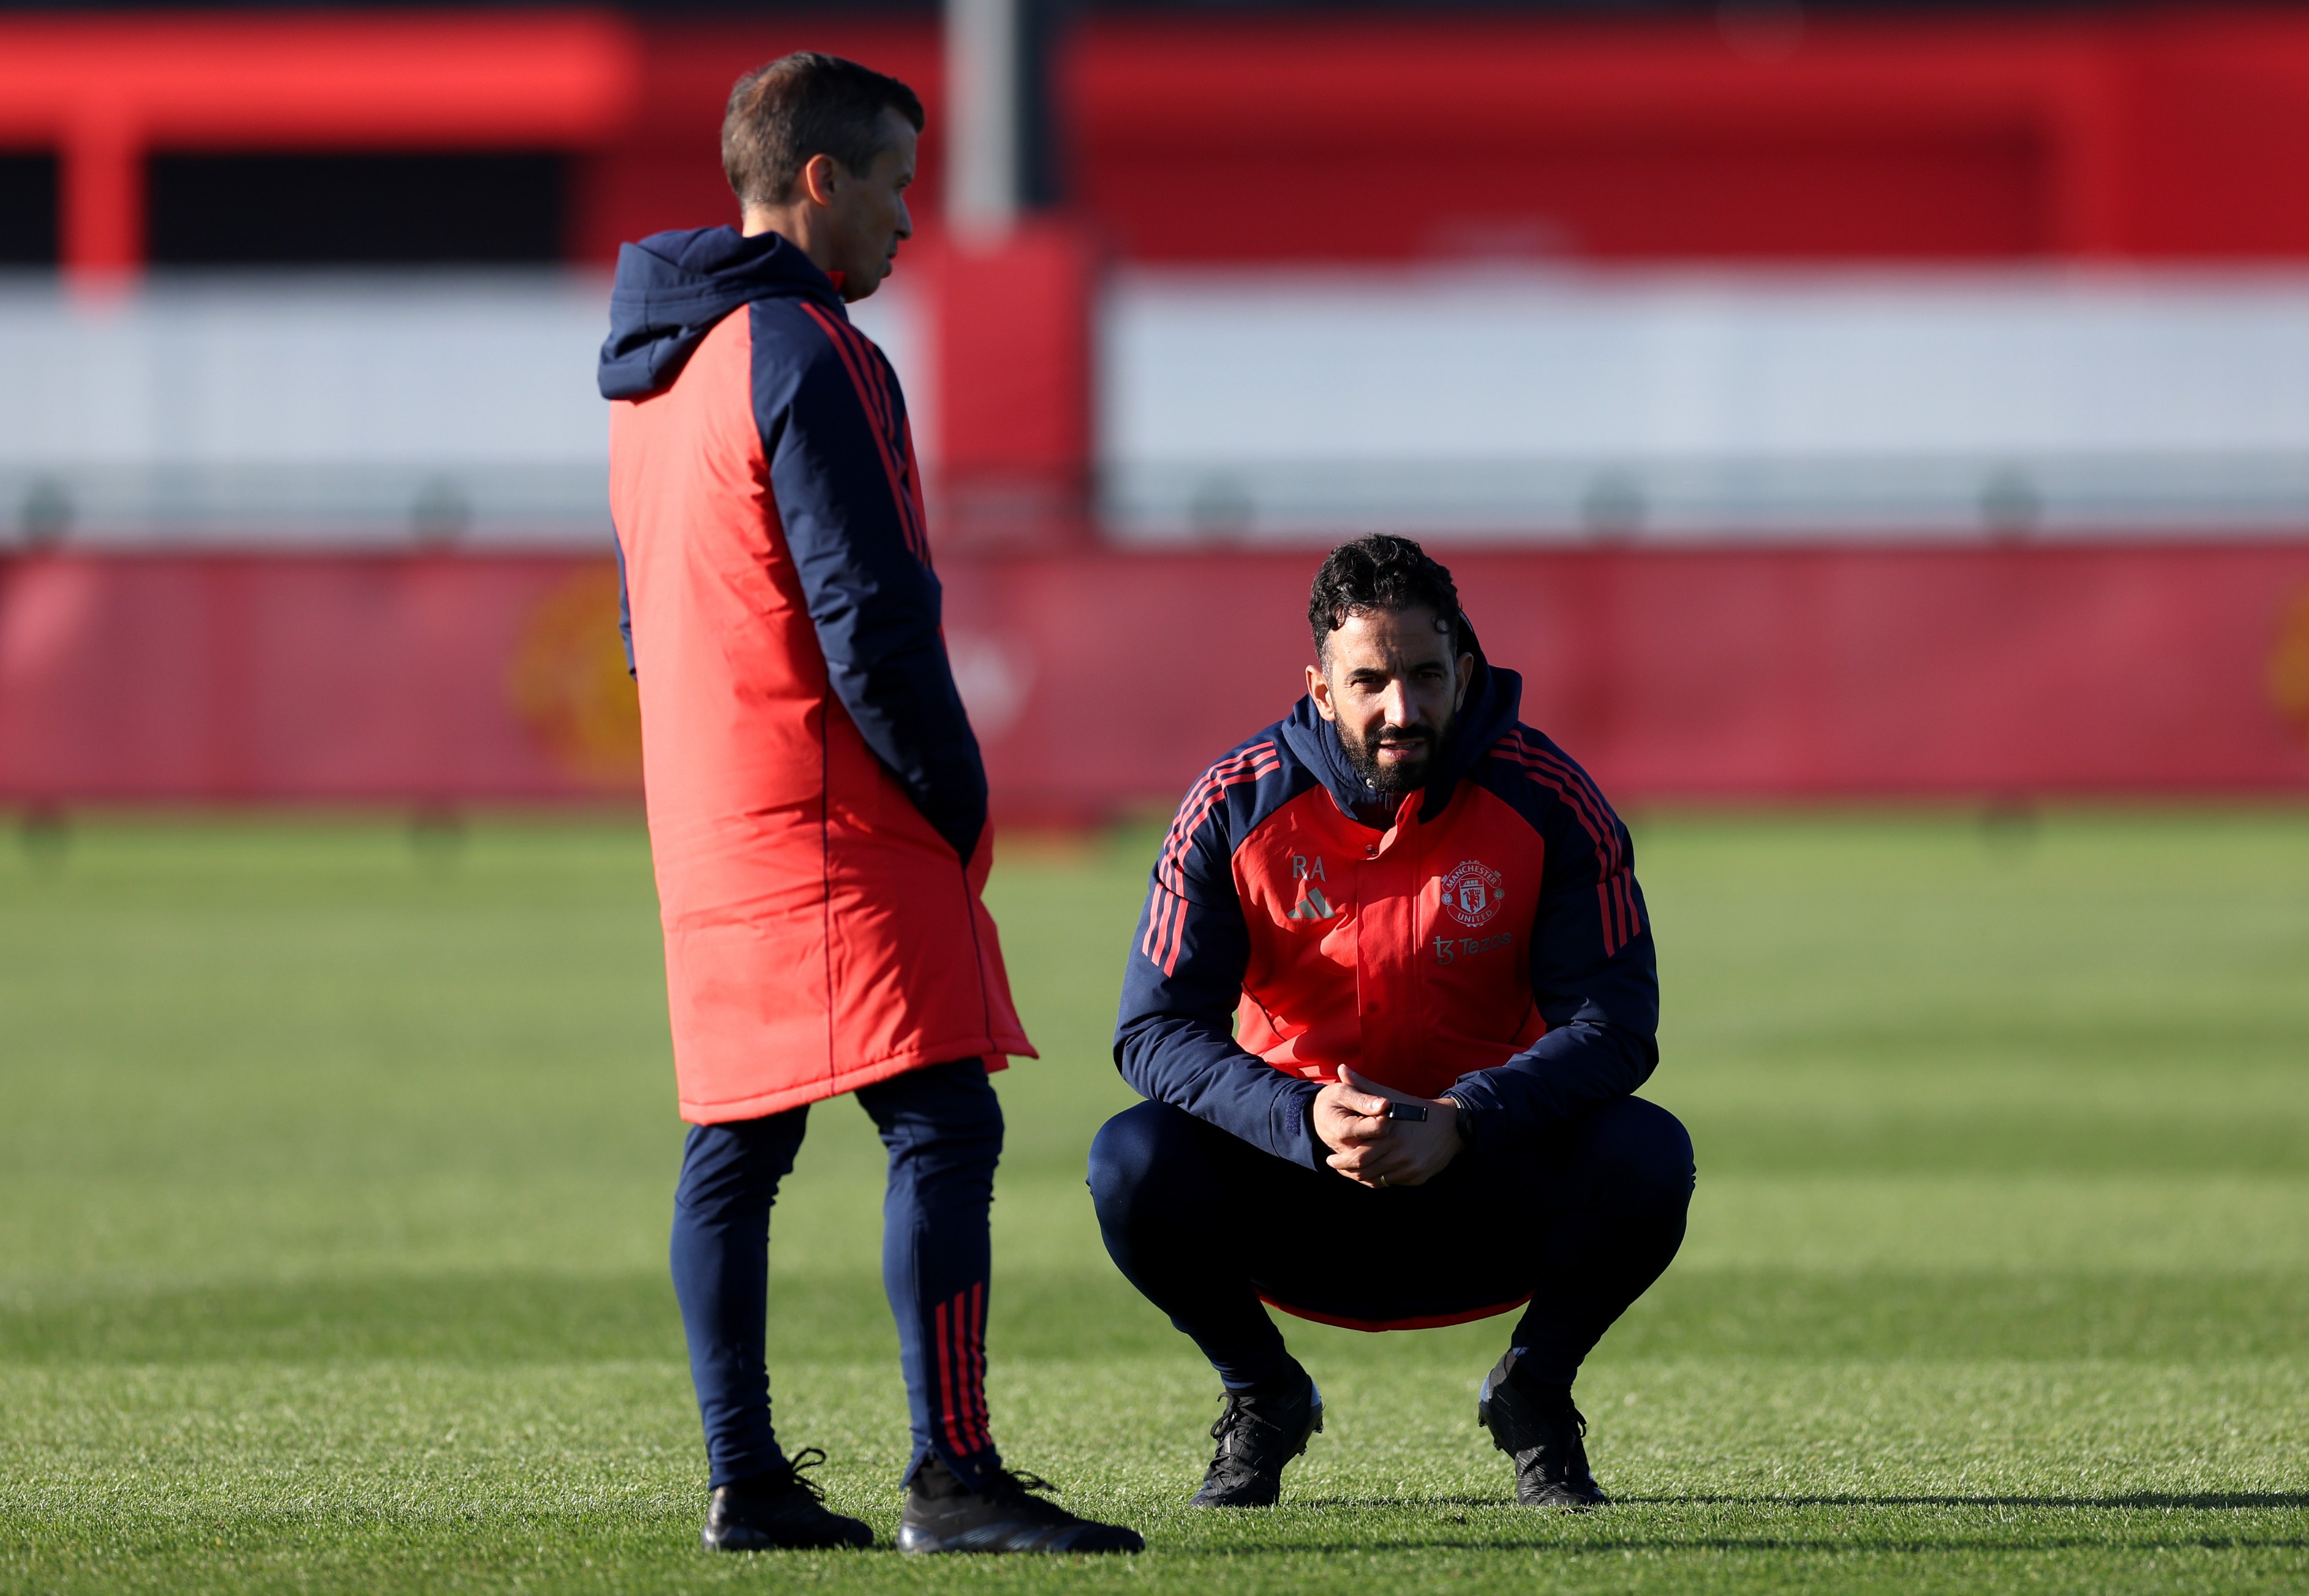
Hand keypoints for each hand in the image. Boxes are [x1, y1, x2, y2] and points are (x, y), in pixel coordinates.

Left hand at [1312, 1066, 1463, 1189]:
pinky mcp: (1417, 1177)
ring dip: (1360, 1177)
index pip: (1358, 1156)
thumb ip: (1364, 1086)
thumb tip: (1342, 1069)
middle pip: (1364, 1171)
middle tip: (1335, 1165)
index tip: (1330, 1157)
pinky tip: (1370, 1173)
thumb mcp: (1390, 1096)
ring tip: (1350, 1171)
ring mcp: (1410, 1167)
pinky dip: (1378, 1180)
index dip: (1341, 1160)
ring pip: (1376, 1180)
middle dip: (1345, 1171)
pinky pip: (1391, 1183)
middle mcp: (1400, 1153)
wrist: (1451, 1126)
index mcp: (1390, 1133)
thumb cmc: (1414, 1108)